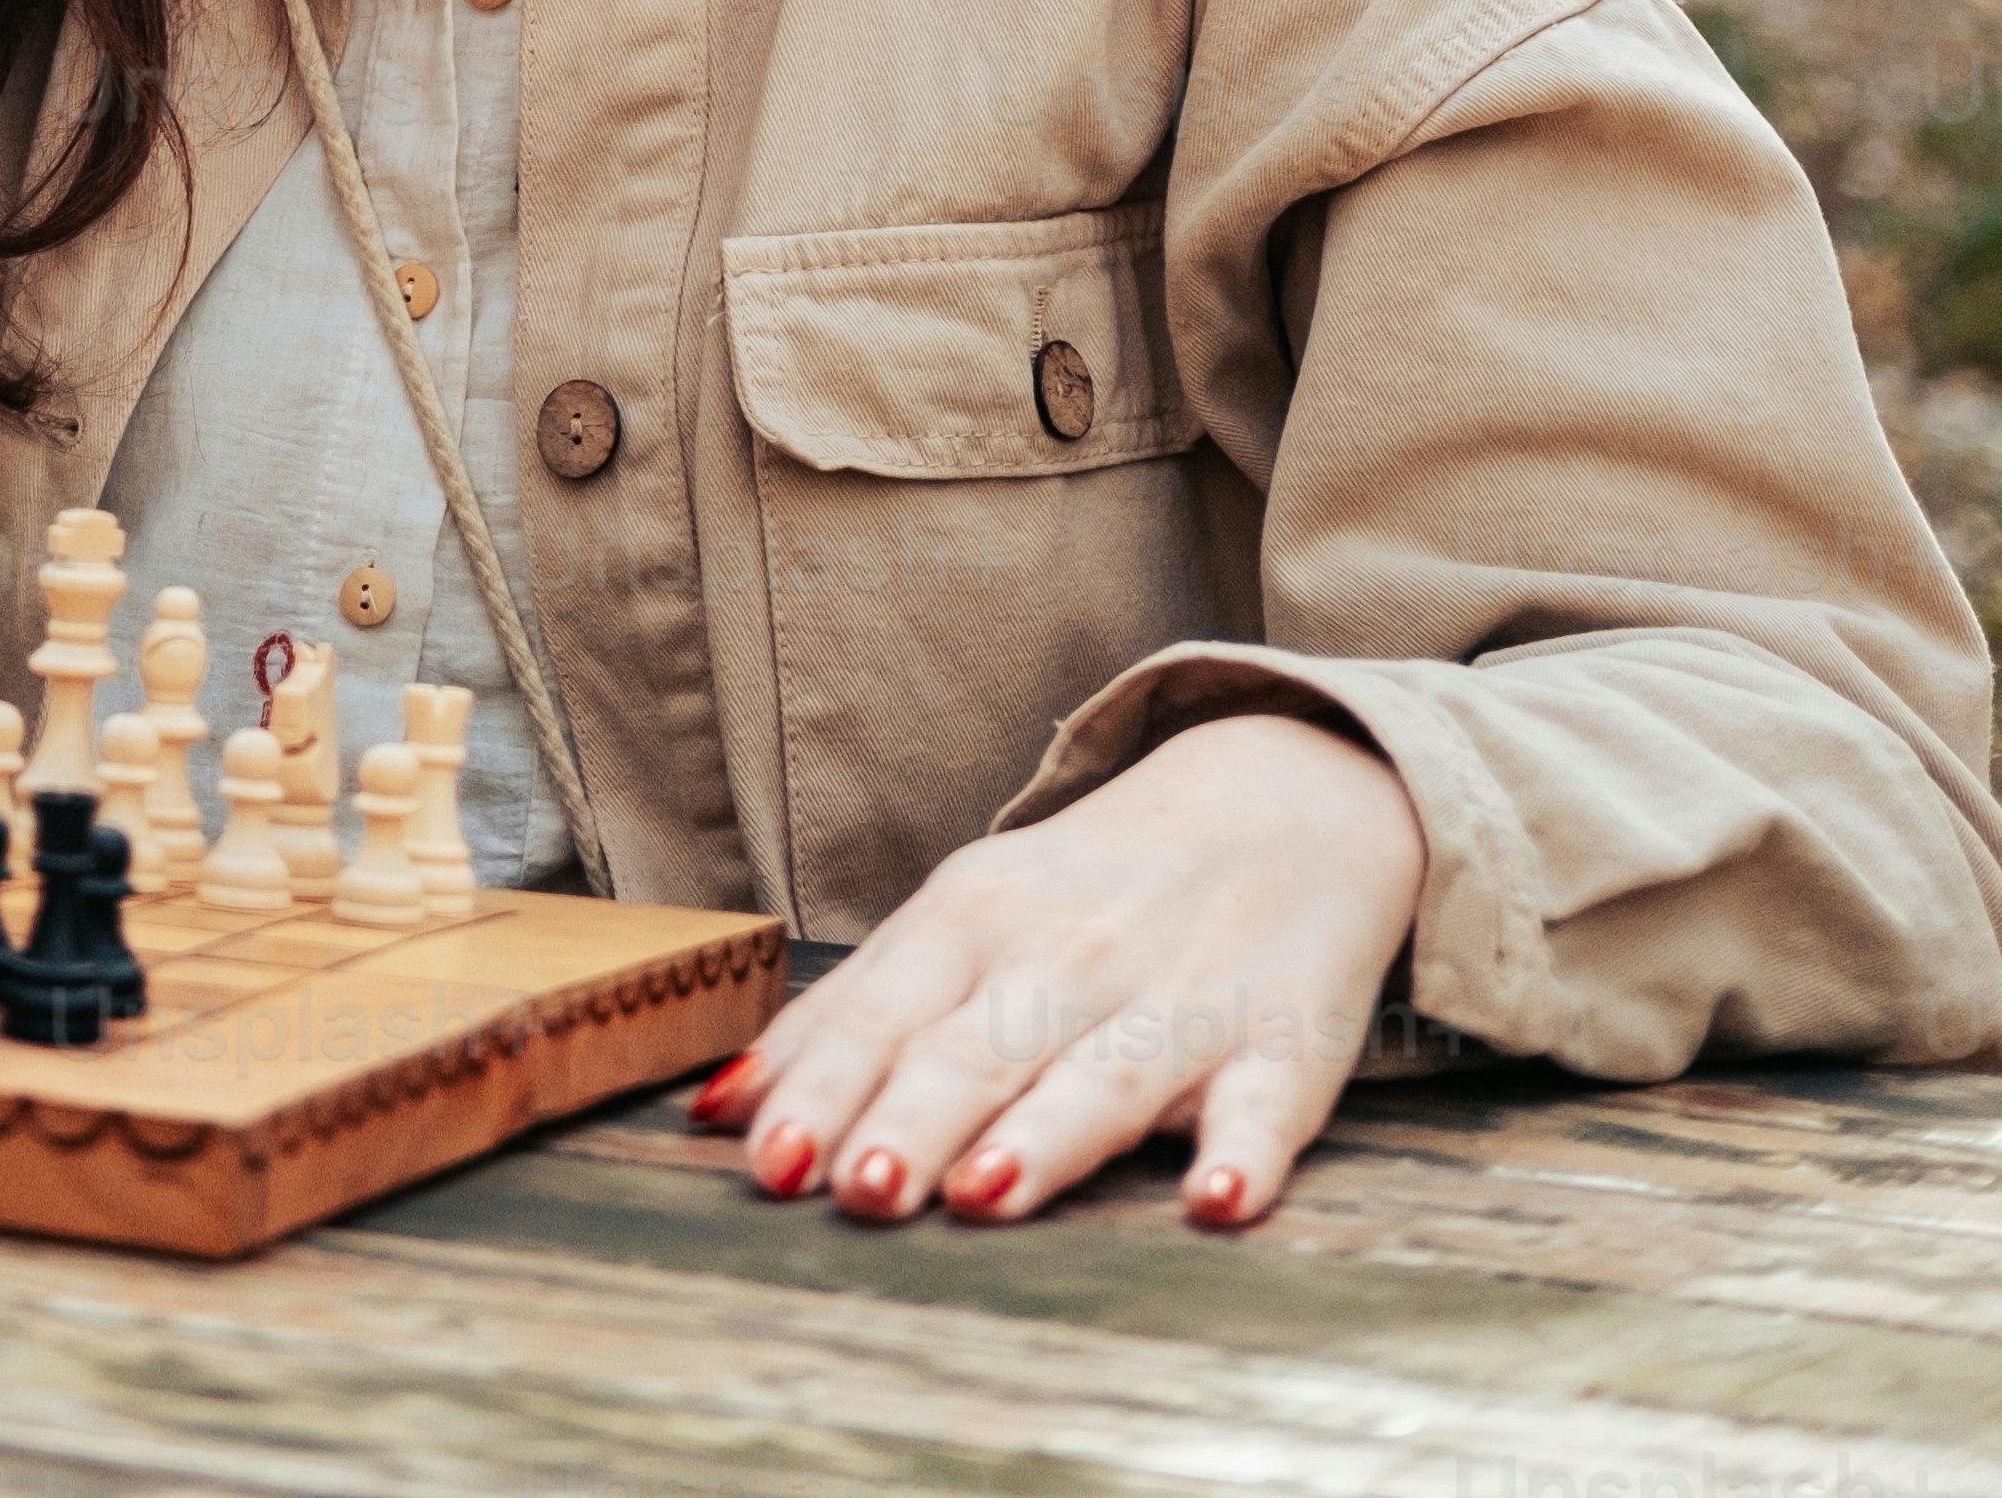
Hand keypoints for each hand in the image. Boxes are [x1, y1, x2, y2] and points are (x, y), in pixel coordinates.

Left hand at [691, 709, 1427, 1232]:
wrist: (1276, 802)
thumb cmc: (1084, 894)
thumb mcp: (960, 921)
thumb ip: (851, 1017)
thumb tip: (720, 1107)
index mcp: (977, 920)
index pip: (883, 1011)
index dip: (824, 1086)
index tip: (767, 1159)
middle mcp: (1068, 957)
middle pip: (976, 1048)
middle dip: (913, 1120)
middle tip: (856, 1193)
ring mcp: (1178, 1001)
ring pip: (1099, 1078)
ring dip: (1041, 1139)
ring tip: (983, 1196)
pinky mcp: (1282, 1046)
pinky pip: (1264, 1108)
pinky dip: (1241, 1154)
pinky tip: (1217, 1200)